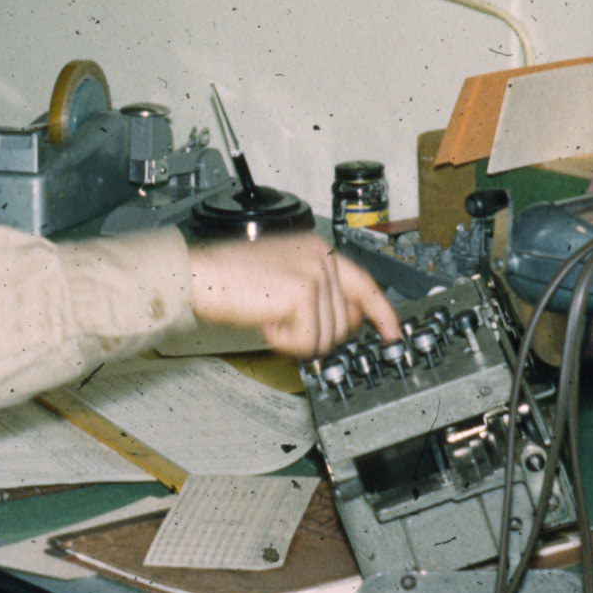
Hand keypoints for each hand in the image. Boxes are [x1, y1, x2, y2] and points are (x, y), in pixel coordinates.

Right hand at [186, 232, 399, 358]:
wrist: (199, 276)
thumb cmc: (228, 278)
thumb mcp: (282, 279)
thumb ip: (318, 293)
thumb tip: (345, 322)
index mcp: (318, 249)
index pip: (365, 284)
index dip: (382, 312)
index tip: (393, 333)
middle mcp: (321, 256)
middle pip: (345, 321)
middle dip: (316, 333)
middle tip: (283, 325)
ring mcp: (315, 272)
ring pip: (328, 335)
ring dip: (296, 338)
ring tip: (269, 319)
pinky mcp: (304, 292)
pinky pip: (310, 342)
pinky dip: (286, 343)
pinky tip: (266, 325)